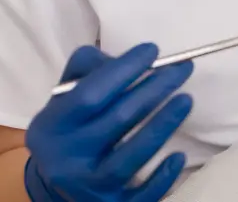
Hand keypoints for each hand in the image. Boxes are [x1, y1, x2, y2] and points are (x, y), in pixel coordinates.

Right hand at [24, 43, 194, 201]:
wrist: (60, 182)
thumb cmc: (73, 126)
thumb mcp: (66, 97)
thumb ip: (89, 69)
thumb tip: (129, 59)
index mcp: (51, 127)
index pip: (89, 95)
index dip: (122, 70)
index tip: (152, 50)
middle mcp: (65, 159)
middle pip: (116, 121)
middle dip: (153, 90)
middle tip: (182, 69)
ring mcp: (88, 187)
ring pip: (130, 157)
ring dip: (162, 125)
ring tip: (186, 99)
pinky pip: (141, 194)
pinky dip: (162, 176)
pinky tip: (179, 156)